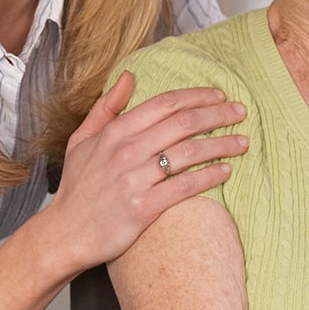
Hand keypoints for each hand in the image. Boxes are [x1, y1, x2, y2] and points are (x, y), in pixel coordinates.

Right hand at [38, 71, 247, 273]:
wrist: (66, 233)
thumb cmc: (77, 187)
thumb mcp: (82, 140)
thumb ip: (107, 107)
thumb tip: (129, 76)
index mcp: (115, 131)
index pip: (165, 104)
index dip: (197, 97)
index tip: (220, 96)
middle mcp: (127, 151)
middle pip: (184, 124)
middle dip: (218, 115)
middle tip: (241, 113)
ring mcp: (135, 179)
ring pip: (189, 153)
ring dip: (222, 144)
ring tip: (243, 142)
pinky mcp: (144, 208)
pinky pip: (185, 186)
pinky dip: (209, 176)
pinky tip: (226, 170)